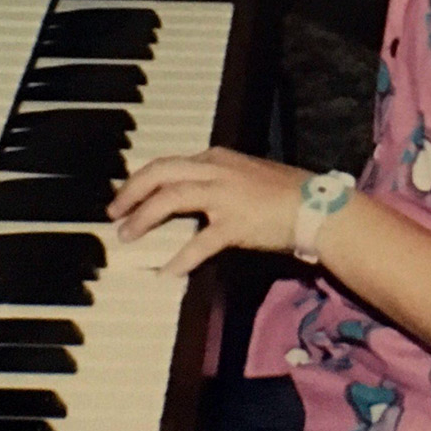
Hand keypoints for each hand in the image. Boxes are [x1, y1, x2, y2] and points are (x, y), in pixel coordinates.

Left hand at [108, 146, 313, 275]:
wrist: (318, 207)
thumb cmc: (288, 193)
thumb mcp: (247, 175)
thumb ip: (220, 180)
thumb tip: (192, 197)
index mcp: (218, 157)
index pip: (170, 162)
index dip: (141, 179)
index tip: (127, 195)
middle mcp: (218, 170)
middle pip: (161, 172)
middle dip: (131, 191)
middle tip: (113, 212)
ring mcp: (225, 195)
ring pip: (171, 197)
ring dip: (143, 216)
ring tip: (126, 235)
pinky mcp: (235, 223)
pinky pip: (199, 242)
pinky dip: (179, 258)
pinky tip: (166, 273)